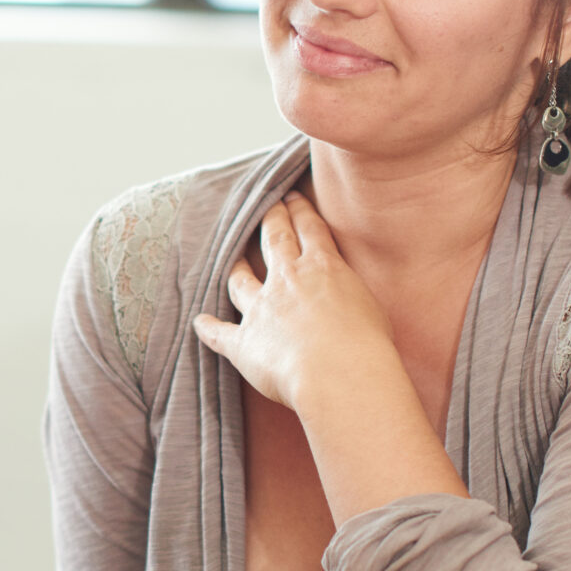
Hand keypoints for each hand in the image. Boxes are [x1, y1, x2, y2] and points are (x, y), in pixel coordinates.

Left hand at [192, 193, 401, 416]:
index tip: (292, 197)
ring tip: (232, 260)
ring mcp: (260, 309)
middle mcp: (286, 280)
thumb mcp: (371, 307)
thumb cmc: (365, 345)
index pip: (309, 228)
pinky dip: (208, 328)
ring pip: (241, 280)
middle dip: (271, 220)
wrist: (338, 373)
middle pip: (274, 240)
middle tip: (268, 207)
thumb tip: (346, 301)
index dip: (299, 211)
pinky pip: (219, 333)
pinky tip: (199, 322)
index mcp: (322, 267)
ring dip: (236, 268)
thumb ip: (351, 295)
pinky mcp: (243, 342)